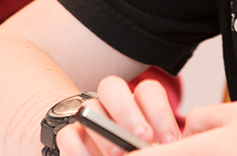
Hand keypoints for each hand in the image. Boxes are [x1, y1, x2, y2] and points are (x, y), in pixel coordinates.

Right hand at [58, 75, 180, 155]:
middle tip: (142, 138)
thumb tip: (166, 147)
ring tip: (118, 154)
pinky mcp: (70, 137)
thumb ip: (161, 144)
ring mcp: (88, 119)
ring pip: (89, 107)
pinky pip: (68, 135)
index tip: (168, 140)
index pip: (148, 91)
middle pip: (112, 87)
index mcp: (138, 105)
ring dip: (104, 132)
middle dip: (128, 111)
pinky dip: (79, 150)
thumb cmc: (143, 154)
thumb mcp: (156, 149)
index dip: (159, 112)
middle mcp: (111, 105)